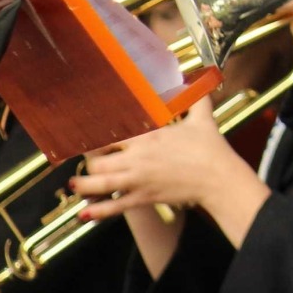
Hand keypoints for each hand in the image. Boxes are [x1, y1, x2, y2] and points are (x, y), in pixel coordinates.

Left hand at [74, 98, 265, 218]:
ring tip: (74, 185)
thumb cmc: (211, 147)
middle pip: (98, 161)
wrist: (218, 177)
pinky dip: (97, 211)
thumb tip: (202, 78)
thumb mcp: (203, 118)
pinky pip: (115, 206)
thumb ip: (197, 97)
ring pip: (100, 184)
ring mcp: (138, 179)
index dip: (96, 139)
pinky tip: (84, 213)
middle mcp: (138, 157)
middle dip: (89, 163)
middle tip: (87, 162)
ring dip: (83, 186)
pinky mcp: (144, 197)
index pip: (111, 136)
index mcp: (148, 136)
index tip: (88, 139)